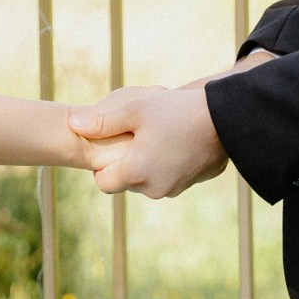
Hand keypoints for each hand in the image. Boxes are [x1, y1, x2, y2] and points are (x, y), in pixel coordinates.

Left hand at [69, 86, 227, 198]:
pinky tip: (176, 140)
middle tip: (136, 135)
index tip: (112, 145)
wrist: (226, 119)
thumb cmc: (177, 111)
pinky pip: (170, 177)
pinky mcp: (192, 182)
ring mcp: (176, 188)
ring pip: (149, 180)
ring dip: (148, 164)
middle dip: (126, 163)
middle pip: (127, 182)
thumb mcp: (135, 110)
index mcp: (136, 173)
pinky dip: (168, 163)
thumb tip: (72, 126)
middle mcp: (155, 188)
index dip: (103, 165)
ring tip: (157, 135)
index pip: (104, 183)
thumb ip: (102, 122)